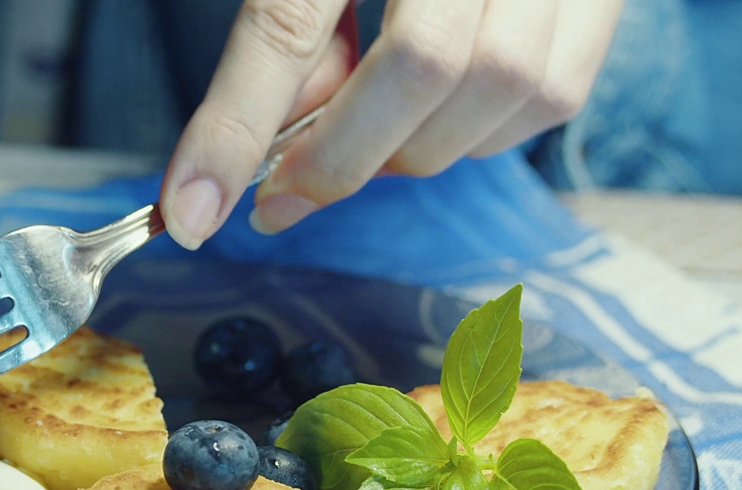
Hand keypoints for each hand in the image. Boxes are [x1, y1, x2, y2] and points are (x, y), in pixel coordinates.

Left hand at [160, 0, 624, 249]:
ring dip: (417, 146)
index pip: (287, 22)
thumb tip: (278, 147)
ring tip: (367, 131)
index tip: (187, 215)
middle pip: (423, 65)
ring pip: (508, 88)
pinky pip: (554, 93)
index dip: (234, 129)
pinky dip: (480, 131)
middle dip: (343, 156)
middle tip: (287, 187)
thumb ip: (289, 32)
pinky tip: (435, 112)